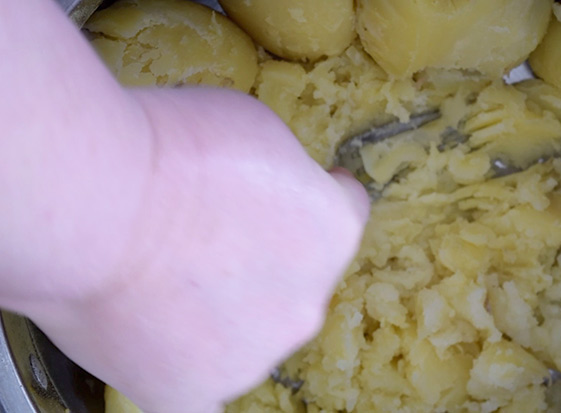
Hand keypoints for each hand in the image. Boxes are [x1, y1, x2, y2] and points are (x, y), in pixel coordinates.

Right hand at [0, 1, 367, 411]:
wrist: (92, 203)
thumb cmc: (168, 150)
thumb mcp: (256, 129)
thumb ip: (283, 176)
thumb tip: (268, 194)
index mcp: (333, 233)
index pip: (343, 212)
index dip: (312, 196)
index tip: (292, 195)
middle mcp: (305, 305)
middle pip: (294, 280)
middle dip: (263, 258)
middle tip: (205, 235)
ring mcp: (251, 355)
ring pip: (246, 331)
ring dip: (222, 309)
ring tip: (162, 275)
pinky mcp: (193, 390)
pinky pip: (200, 378)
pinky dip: (183, 355)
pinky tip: (157, 326)